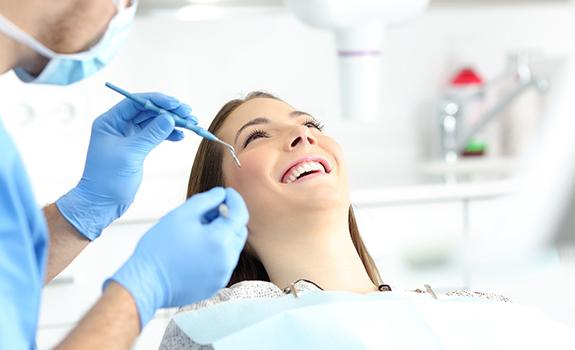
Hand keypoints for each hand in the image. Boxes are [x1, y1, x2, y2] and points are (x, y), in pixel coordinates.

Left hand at [56, 93, 196, 239]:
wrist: (102, 203)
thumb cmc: (107, 179)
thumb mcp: (131, 154)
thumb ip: (151, 134)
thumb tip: (170, 118)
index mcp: (110, 122)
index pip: (136, 102)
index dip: (158, 101)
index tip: (177, 104)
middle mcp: (118, 125)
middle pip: (148, 110)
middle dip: (169, 111)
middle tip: (188, 113)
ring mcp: (128, 136)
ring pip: (154, 122)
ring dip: (172, 122)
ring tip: (191, 124)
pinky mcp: (137, 148)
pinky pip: (156, 134)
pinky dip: (169, 134)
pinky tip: (181, 136)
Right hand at [108, 187, 248, 327]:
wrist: (145, 283)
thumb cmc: (159, 249)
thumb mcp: (182, 214)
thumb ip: (206, 200)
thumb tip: (220, 194)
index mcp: (221, 241)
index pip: (240, 214)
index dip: (235, 200)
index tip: (226, 193)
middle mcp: (227, 260)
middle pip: (238, 232)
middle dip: (228, 218)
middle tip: (208, 212)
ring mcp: (222, 276)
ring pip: (231, 248)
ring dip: (222, 236)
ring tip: (197, 231)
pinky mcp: (214, 286)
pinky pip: (222, 264)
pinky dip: (216, 252)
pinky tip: (196, 249)